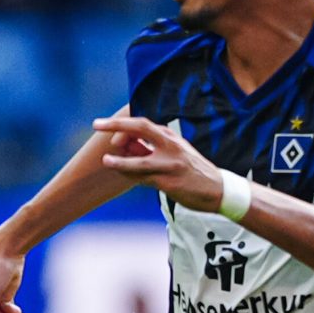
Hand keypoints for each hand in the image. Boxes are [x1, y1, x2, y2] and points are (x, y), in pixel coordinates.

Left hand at [94, 115, 225, 212]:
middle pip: (140, 129)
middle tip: (96, 125)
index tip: (103, 124)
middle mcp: (171, 146)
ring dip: (119, 161)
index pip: (142, 124)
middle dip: (116, 125)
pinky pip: (144, 178)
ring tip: (105, 161)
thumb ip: (151, 148)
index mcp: (171, 137)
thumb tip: (126, 144)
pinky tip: (121, 174)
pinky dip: (130, 176)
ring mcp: (170, 164)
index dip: (121, 123)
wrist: (217, 189)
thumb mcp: (174, 153)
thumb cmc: (191, 171)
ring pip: (139, 160)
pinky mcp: (170, 182)